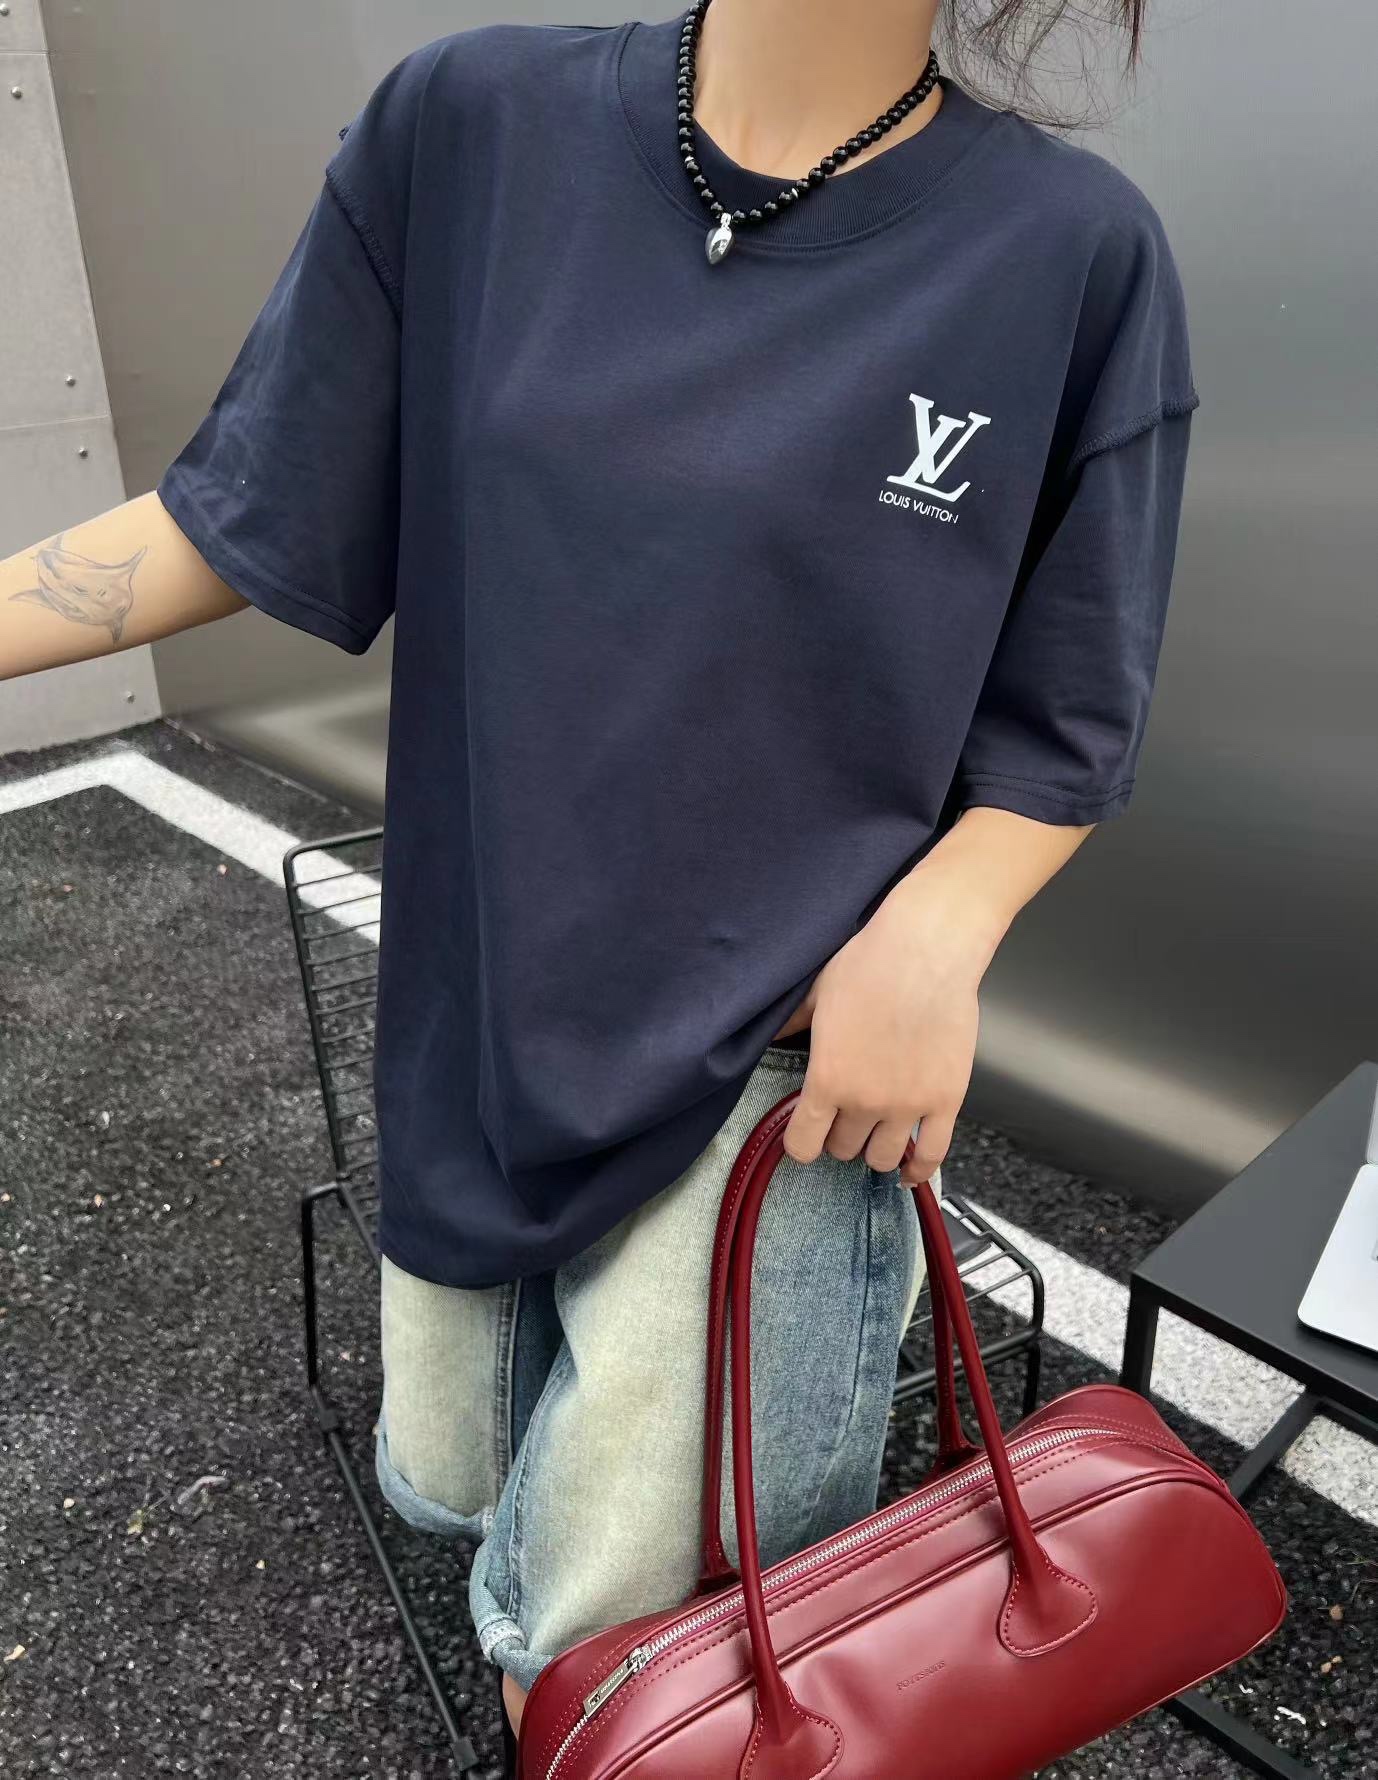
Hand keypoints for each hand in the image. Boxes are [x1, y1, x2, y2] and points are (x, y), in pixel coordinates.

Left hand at [779, 873, 999, 1183]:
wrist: (926, 951)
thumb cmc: (869, 965)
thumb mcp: (815, 995)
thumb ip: (789, 1026)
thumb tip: (765, 1035)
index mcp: (827, 1080)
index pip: (803, 1144)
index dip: (801, 1143)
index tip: (806, 1134)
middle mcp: (865, 1102)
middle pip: (844, 1149)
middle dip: (840, 1135)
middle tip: (846, 1115)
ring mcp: (908, 1106)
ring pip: (884, 1158)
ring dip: (876, 1150)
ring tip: (876, 1131)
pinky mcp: (946, 1101)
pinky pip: (933, 1155)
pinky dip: (920, 1171)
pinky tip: (910, 1172)